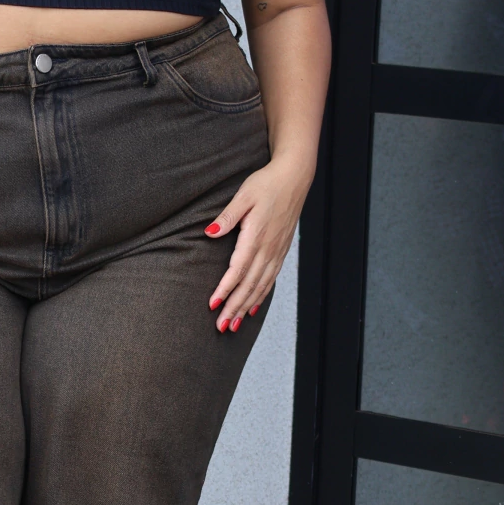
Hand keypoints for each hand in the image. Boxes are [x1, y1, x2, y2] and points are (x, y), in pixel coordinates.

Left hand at [204, 157, 311, 332]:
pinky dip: (261, 296)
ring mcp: (277, 252)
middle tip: (221, 327)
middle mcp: (268, 248)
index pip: (238, 270)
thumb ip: (227, 217)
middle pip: (249, 285)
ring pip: (260, 287)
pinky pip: (270, 280)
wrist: (294, 177)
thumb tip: (209, 233)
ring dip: (246, 308)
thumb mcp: (243, 195)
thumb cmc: (267, 183)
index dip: (225, 290)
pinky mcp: (281, 251)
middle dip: (234, 308)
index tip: (213, 306)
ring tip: (234, 326)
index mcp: (256, 236)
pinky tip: (253, 308)